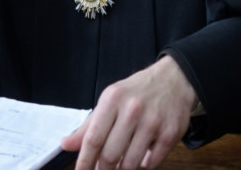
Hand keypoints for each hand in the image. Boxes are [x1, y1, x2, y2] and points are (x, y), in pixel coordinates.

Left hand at [61, 56, 197, 168]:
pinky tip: (143, 156)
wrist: (174, 79)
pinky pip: (152, 163)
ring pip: (130, 163)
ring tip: (122, 163)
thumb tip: (66, 144)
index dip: (84, 162)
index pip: (93, 139)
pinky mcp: (170, 133)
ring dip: (124, 169)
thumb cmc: (137, 92)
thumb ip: (89, 125)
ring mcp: (152, 122)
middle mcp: (132, 110)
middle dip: (103, 169)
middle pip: (110, 155)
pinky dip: (144, 165)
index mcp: (112, 99)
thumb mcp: (110, 100)